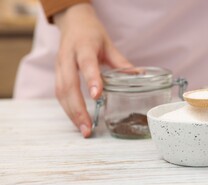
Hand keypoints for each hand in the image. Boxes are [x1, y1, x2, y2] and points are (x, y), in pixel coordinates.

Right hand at [54, 3, 132, 136]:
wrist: (72, 21)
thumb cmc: (92, 33)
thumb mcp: (109, 44)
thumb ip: (121, 63)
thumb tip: (139, 77)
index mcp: (83, 46)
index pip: (87, 64)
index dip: (91, 79)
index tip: (97, 96)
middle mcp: (68, 57)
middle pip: (68, 85)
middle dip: (77, 109)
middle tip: (88, 127)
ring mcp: (59, 66)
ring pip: (60, 92)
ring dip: (71, 113)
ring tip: (84, 130)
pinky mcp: (56, 73)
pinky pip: (59, 94)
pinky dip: (68, 109)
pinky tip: (77, 121)